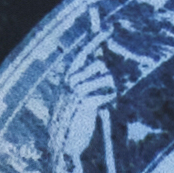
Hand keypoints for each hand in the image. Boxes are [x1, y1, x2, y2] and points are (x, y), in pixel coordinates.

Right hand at [47, 40, 115, 172]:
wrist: (63, 143)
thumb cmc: (72, 120)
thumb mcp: (76, 98)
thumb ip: (86, 81)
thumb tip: (103, 65)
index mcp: (67, 77)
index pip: (84, 52)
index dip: (96, 39)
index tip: (109, 28)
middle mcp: (70, 81)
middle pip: (100, 66)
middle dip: (107, 79)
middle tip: (105, 93)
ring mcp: (77, 91)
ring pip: (107, 78)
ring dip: (109, 91)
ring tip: (102, 103)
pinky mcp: (86, 102)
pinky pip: (108, 94)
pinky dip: (109, 101)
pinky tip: (101, 109)